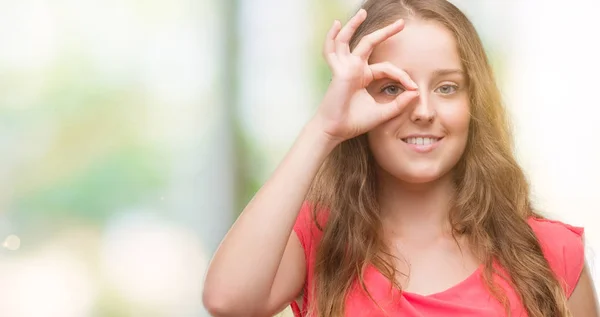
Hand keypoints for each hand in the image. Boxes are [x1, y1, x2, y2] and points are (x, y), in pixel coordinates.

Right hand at [312, 9, 418, 142]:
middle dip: (386, 33)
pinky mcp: (339, 71)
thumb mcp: (383, 112)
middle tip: (401, 23)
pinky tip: (336, 24)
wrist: (337, 131)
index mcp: (364, 77)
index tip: (413, 88)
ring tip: (362, 12)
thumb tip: (415, 92)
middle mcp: (354, 68)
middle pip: (370, 44)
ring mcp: (345, 67)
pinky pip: (332, 50)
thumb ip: (399, 104)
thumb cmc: (355, 122)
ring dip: (354, 25)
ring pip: (348, 40)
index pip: (387, 68)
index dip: (402, 76)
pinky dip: (332, 37)